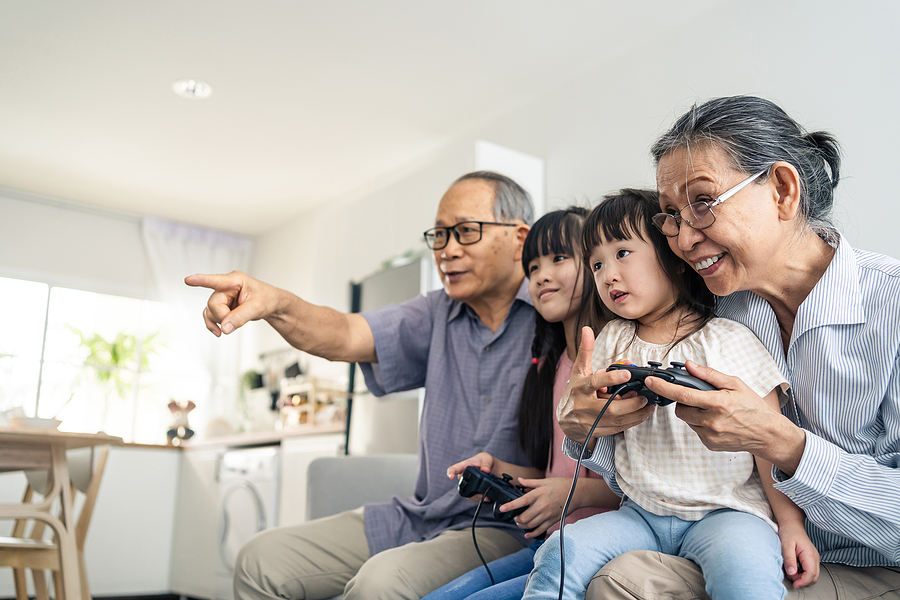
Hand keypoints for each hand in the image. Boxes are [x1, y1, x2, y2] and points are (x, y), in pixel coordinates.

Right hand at [185, 271, 282, 336]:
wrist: (271, 304)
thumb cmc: (267, 298)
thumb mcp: (257, 307)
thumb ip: (240, 317)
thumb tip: (224, 327)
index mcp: (235, 280)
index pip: (216, 281)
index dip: (201, 280)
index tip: (188, 280)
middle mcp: (225, 287)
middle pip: (213, 303)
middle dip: (223, 316)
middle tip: (236, 320)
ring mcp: (222, 297)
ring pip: (210, 311)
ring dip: (220, 321)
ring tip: (234, 322)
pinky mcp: (221, 306)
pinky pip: (210, 316)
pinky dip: (213, 325)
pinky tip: (219, 332)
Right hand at [447, 453, 495, 503]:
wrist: (490, 469)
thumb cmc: (484, 460)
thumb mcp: (487, 458)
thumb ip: (486, 463)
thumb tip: (485, 470)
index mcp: (464, 466)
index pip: (454, 469)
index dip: (451, 473)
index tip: (451, 477)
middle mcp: (463, 476)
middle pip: (462, 485)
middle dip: (471, 490)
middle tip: (481, 492)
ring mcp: (467, 485)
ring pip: (468, 494)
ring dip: (477, 496)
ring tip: (486, 496)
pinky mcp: (472, 492)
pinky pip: (473, 498)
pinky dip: (480, 499)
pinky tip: (487, 498)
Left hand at [498, 477, 570, 537]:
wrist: (576, 493)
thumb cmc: (561, 485)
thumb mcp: (544, 481)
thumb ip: (530, 482)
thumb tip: (519, 480)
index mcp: (538, 494)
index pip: (521, 501)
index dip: (510, 506)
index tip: (502, 509)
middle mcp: (541, 506)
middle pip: (524, 517)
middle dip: (516, 519)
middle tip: (514, 517)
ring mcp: (547, 515)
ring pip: (530, 525)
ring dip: (522, 526)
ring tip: (520, 523)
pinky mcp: (552, 521)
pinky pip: (540, 530)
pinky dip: (532, 534)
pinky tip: (527, 534)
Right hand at [556, 327, 655, 444]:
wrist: (565, 419)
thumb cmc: (576, 391)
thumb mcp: (579, 371)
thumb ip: (586, 351)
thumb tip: (587, 329)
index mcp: (579, 388)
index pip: (595, 382)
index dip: (611, 378)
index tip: (627, 373)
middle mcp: (583, 406)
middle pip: (610, 407)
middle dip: (630, 403)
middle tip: (644, 396)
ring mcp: (588, 421)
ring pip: (616, 420)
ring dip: (635, 414)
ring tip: (648, 406)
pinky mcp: (595, 432)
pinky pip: (616, 429)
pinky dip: (631, 422)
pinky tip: (641, 415)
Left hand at [646, 361, 804, 473]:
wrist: (768, 434)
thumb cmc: (753, 407)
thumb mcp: (735, 384)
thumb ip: (709, 375)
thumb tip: (689, 366)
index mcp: (717, 403)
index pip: (683, 395)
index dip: (664, 387)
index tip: (651, 381)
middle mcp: (711, 421)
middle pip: (680, 409)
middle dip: (682, 401)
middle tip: (697, 397)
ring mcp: (710, 435)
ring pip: (687, 420)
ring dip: (692, 412)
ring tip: (711, 409)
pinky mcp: (710, 444)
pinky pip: (695, 430)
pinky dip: (699, 423)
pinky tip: (715, 420)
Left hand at [778, 521, 819, 587]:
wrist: (792, 525)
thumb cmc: (789, 533)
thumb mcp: (786, 545)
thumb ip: (789, 559)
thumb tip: (792, 573)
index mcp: (810, 554)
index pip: (811, 574)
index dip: (803, 581)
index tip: (794, 584)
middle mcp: (815, 558)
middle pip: (814, 577)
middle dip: (802, 580)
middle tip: (790, 575)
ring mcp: (814, 558)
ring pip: (813, 575)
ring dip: (802, 577)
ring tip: (791, 570)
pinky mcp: (811, 559)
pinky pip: (810, 570)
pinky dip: (803, 573)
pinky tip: (794, 567)